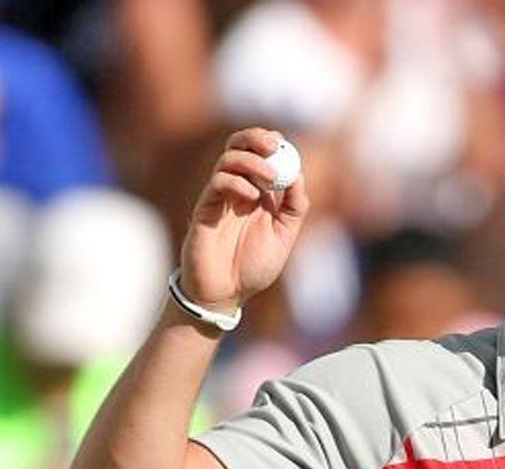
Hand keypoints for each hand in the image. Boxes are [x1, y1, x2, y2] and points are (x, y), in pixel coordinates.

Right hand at [179, 127, 309, 312]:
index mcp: (258, 193)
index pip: (260, 155)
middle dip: (255, 138)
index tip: (284, 142)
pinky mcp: (205, 209)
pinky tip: (250, 196)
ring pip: (227, 160)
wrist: (226, 293)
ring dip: (250, 161)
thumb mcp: (284, 236)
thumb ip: (294, 207)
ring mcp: (219, 197)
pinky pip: (216, 183)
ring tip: (269, 177)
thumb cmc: (253, 267)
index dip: (270, 143)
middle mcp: (237, 190)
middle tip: (272, 144)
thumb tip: (299, 176)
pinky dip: (235, 182)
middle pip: (238, 147)